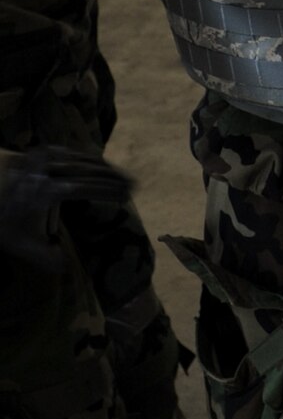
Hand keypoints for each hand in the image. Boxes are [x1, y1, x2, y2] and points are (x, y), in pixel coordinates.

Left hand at [0, 146, 132, 269]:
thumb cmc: (4, 222)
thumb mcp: (21, 244)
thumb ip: (46, 258)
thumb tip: (69, 268)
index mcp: (47, 191)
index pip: (87, 188)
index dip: (109, 192)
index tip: (127, 197)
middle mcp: (48, 169)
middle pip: (89, 170)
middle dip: (114, 178)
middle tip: (134, 185)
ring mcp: (45, 156)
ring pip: (82, 159)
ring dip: (106, 168)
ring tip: (123, 177)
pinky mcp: (42, 150)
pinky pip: (72, 153)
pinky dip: (90, 160)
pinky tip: (103, 168)